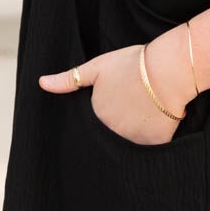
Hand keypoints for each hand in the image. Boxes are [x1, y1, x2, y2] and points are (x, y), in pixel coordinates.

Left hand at [38, 37, 189, 145]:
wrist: (167, 70)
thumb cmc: (133, 64)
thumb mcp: (97, 67)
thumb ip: (69, 79)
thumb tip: (41, 83)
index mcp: (96, 115)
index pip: (98, 120)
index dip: (110, 109)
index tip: (121, 99)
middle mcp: (111, 132)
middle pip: (113, 132)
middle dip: (122, 122)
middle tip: (136, 104)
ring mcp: (133, 140)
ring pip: (132, 141)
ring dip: (137, 131)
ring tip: (149, 110)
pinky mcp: (155, 144)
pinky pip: (153, 146)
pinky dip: (156, 136)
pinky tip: (160, 120)